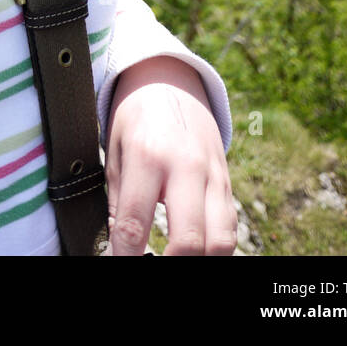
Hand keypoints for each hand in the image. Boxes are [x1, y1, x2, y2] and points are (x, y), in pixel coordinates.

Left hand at [101, 54, 236, 255]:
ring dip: (199, 261)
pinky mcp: (227, 180)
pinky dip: (216, 248)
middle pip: (189, 241)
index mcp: (147, 156)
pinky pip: (231, 227)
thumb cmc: (134, 118)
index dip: (125, 258)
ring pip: (220, 242)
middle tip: (151, 265)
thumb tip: (118, 249)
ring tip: (175, 259)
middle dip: (171, 266)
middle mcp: (185, 166)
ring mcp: (212, 174)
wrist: (168, 79)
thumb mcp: (115, 152)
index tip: (118, 264)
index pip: (135, 224)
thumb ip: (118, 203)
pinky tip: (196, 250)